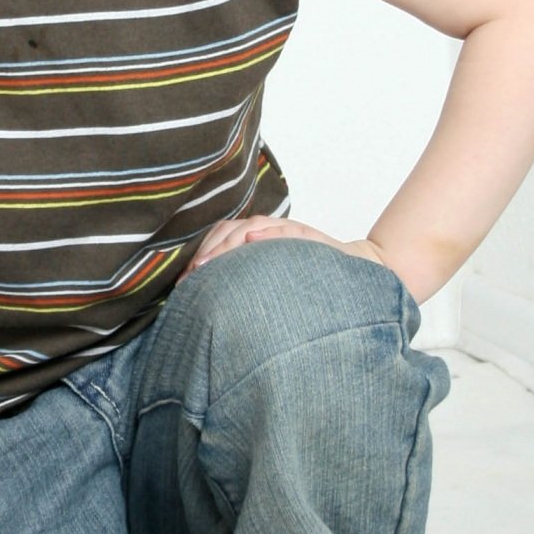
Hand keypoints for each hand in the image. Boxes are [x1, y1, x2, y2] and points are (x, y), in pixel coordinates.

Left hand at [185, 215, 389, 275]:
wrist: (350, 270)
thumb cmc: (303, 279)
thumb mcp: (268, 281)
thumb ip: (243, 282)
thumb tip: (207, 305)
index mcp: (253, 239)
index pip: (219, 239)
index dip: (200, 256)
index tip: (184, 282)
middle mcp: (265, 230)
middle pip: (228, 231)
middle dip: (208, 252)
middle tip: (192, 275)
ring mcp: (284, 230)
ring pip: (250, 228)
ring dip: (228, 244)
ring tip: (209, 263)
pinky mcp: (305, 235)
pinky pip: (284, 230)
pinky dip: (268, 234)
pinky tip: (252, 241)